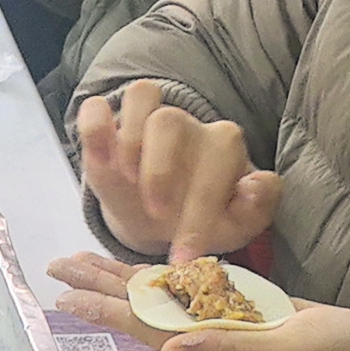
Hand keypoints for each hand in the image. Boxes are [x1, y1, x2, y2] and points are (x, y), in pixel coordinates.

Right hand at [71, 80, 280, 256]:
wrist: (162, 219)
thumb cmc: (203, 218)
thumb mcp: (233, 225)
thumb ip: (256, 208)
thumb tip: (254, 187)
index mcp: (221, 146)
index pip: (216, 161)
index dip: (200, 211)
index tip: (184, 254)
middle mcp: (186, 125)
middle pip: (170, 122)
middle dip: (159, 170)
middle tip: (156, 215)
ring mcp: (146, 121)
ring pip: (140, 96)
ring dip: (129, 142)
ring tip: (127, 180)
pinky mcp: (109, 128)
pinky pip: (97, 107)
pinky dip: (93, 126)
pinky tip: (99, 159)